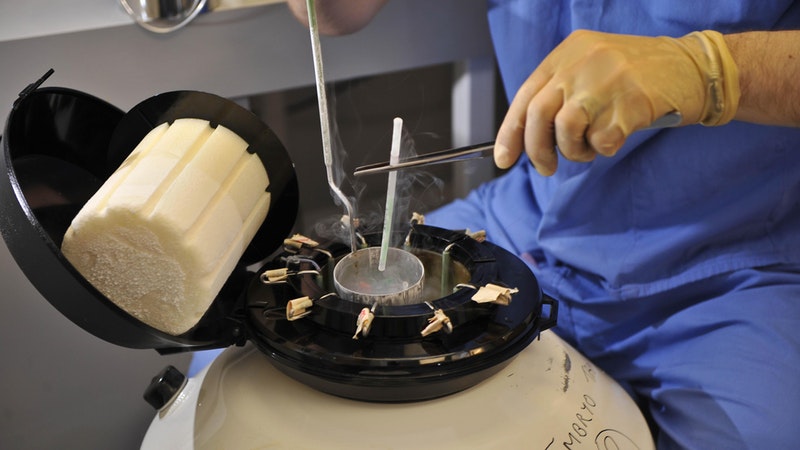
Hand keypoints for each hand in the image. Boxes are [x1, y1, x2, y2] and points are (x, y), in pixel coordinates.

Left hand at [494, 30, 739, 174]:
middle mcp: (582, 61)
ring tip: (590, 148)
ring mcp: (608, 79)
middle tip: (546, 168)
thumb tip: (525, 138)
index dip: (510, 131)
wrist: (693, 67)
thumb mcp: (591, 68)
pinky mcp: (632, 101)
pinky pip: (602, 141)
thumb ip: (560, 94)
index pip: (526, 95)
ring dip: (574, 151)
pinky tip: (617, 137)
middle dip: (536, 150)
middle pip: (539, 114)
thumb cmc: (636, 76)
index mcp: (567, 52)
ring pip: (566, 129)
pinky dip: (604, 149)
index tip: (504, 159)